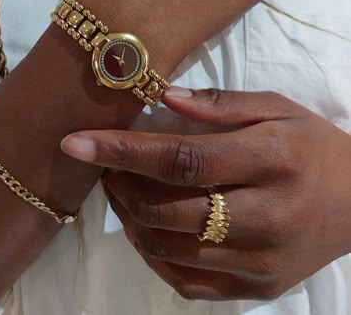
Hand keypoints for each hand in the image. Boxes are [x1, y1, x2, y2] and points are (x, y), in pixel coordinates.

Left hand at [60, 88, 350, 300]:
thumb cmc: (312, 144)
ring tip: (121, 189)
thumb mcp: (276, 107)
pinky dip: (152, 253)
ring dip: (129, 217)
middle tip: (103, 163)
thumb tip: (161, 97)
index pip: (182, 158)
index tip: (75, 141)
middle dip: (119, 184)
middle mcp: (266, 217)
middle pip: (168, 209)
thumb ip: (219, 104)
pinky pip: (186, 281)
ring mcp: (260, 263)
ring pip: (169, 249)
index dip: (123, 150)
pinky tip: (145, 225)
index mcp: (271, 160)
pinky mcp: (255, 290)